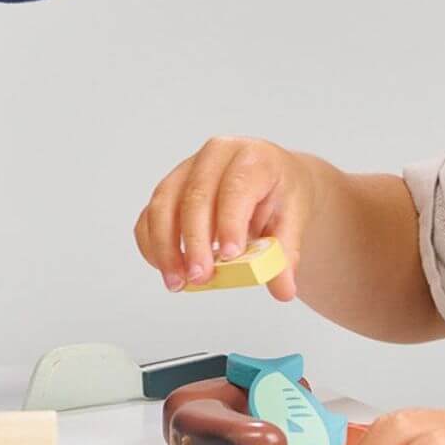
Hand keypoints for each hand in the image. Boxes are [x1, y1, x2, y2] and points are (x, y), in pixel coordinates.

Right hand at [134, 135, 316, 295]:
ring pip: (164, 204)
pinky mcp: (168, 188)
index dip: (230, 220)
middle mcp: (215, 155)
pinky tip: (165, 269)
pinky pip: (150, 215)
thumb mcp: (294, 220)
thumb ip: (287, 254)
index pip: (236, 187)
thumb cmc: (280, 196)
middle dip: (194, 241)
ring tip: (178, 281)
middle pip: (195, 196)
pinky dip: (152, 244)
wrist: (270, 181)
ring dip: (166, 246)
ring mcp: (186, 169)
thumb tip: (282, 289)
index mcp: (253, 157)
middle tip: (200, 277)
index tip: (229, 255)